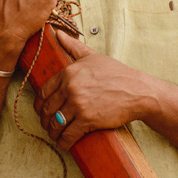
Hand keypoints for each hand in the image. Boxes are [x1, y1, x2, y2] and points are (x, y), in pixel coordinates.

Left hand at [34, 29, 146, 149]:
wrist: (137, 91)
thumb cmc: (116, 73)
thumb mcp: (92, 56)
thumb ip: (72, 46)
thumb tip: (58, 33)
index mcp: (68, 73)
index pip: (43, 92)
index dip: (40, 104)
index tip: (42, 111)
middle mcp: (70, 88)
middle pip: (47, 109)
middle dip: (45, 120)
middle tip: (48, 125)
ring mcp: (78, 104)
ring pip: (55, 123)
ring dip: (53, 132)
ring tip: (56, 135)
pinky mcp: (87, 120)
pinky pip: (68, 135)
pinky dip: (64, 142)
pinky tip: (65, 144)